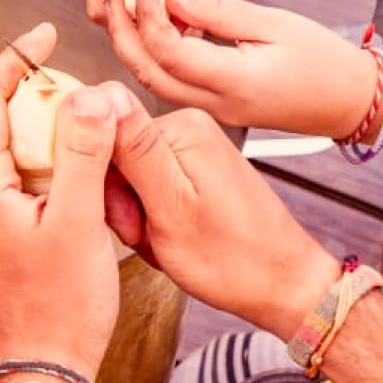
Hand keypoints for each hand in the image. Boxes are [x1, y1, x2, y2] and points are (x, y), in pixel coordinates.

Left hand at [0, 23, 122, 379]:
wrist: (40, 365)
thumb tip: (87, 95)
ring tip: (66, 114)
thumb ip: (81, 153)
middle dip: (18, 85)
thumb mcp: (79, 222)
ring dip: (22, 121)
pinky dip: (25, 155)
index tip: (42, 34)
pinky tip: (60, 165)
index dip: (15, 57)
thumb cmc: (57, 307)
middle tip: (59, 72)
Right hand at [84, 0, 255, 24]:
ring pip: (134, 36)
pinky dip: (172, 41)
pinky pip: (155, 42)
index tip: (151, 13)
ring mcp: (138, 3)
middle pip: (115, 23)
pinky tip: (191, 26)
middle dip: (144, 29)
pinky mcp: (154, 17)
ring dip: (160, 36)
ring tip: (187, 19)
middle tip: (178, 17)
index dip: (119, 14)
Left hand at [103, 0, 375, 136]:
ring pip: (154, 84)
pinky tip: (149, 32)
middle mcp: (219, 105)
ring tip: (124, 11)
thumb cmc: (324, 59)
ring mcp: (215, 114)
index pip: (171, 54)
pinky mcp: (214, 111)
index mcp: (237, 82)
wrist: (352, 102)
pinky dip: (151, 60)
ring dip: (132, 48)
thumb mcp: (274, 23)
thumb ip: (217, 12)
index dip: (148, 20)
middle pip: (150, 74)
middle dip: (123, 36)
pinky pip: (170, 87)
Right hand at [106, 96, 339, 338]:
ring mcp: (195, 150)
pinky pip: (151, 186)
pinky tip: (169, 234)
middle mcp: (189, 128)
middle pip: (117, 154)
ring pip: (130, 175)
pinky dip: (152, 215)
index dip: (104, 180)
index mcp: (181, 127)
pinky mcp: (197, 170)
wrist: (282, 286)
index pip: (104, 134)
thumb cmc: (233, 260)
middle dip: (121, 200)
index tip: (126, 212)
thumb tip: (100, 96)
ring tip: (160, 237)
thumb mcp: (171, 208)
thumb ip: (134, 149)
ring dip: (135, 212)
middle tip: (144, 232)